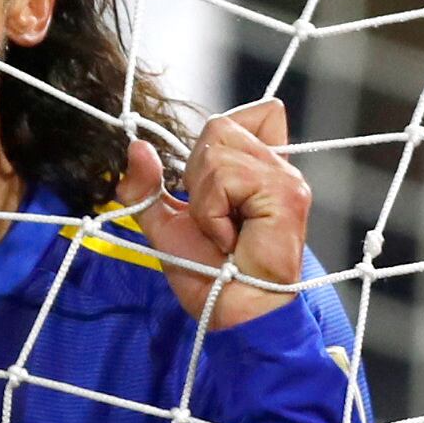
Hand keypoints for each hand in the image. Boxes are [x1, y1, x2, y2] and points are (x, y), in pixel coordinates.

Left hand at [121, 100, 310, 332]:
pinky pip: (226, 177)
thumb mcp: (164, 221)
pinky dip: (212, 211)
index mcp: (260, 165)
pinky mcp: (286, 194)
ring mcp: (285, 178)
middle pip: (220, 126)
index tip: (208, 187)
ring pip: (217, 149)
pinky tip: (228, 239)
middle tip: (210, 218)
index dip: (218, 139)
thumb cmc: (206, 272)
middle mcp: (278, 166)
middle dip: (197, 173)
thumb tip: (137, 147)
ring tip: (220, 232)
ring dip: (202, 198)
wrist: (231, 310)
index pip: (255, 111)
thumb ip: (147, 184)